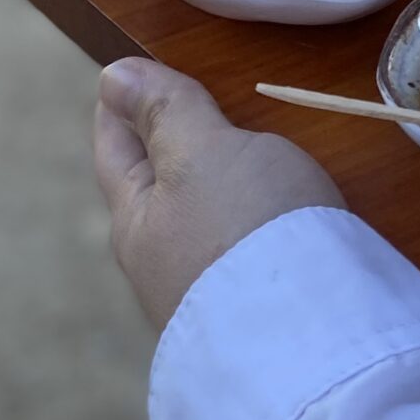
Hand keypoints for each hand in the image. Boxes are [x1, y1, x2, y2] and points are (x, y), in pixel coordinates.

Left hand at [94, 58, 343, 332]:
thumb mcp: (204, 151)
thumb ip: (167, 111)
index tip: (121, 79)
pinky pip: (238, 251)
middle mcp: (161, 264)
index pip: (115, 150)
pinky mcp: (255, 315)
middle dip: (163, 151)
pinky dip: (245, 222)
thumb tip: (111, 78)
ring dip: (210, 189)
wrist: (308, 341)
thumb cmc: (245, 228)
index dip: (119, 108)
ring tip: (234, 159)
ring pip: (197, 224)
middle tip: (178, 110)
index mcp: (134, 221)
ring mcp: (207, 294)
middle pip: (154, 192)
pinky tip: (270, 219)